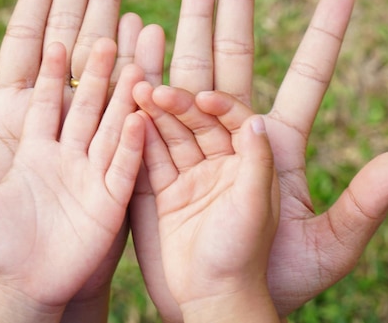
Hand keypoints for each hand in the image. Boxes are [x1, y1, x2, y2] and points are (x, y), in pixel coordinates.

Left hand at [0, 39, 143, 317]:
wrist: (25, 285)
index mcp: (31, 149)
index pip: (42, 101)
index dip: (49, 73)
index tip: (54, 43)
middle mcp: (65, 155)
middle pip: (82, 107)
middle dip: (93, 75)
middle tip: (103, 39)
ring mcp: (90, 175)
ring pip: (110, 130)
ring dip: (121, 101)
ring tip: (134, 69)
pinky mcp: (110, 199)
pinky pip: (124, 166)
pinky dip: (132, 144)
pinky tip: (140, 118)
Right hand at [128, 0, 387, 319]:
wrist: (215, 306)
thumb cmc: (275, 279)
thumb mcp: (329, 249)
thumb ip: (361, 205)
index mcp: (279, 147)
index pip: (305, 79)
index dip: (323, 36)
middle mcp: (235, 136)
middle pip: (234, 61)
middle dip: (233, 9)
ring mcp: (194, 145)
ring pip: (187, 76)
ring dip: (184, 30)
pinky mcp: (156, 163)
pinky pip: (148, 116)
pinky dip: (143, 75)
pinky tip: (138, 37)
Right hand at [134, 84, 279, 322]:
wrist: (211, 297)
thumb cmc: (241, 253)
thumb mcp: (254, 205)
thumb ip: (256, 161)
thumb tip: (257, 119)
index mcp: (249, 166)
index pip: (236, 122)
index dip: (219, 106)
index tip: (201, 97)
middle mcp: (222, 167)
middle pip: (200, 125)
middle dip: (180, 106)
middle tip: (155, 90)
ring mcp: (193, 179)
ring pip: (174, 139)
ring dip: (156, 117)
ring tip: (135, 93)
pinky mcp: (168, 194)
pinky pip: (154, 163)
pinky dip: (142, 143)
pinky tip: (129, 121)